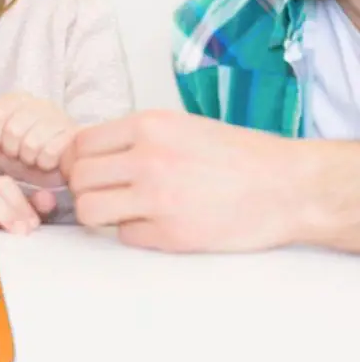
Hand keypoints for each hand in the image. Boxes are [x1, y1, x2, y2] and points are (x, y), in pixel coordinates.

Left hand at [0, 94, 75, 187]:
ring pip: (31, 143)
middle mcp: (39, 103)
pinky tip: (47, 162)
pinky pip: (49, 153)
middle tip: (19, 154)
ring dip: (28, 159)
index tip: (0, 145)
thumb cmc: (21, 152)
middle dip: (12, 151)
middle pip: (12, 130)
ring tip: (33, 158)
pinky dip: (44, 163)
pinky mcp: (72, 135)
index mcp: (17, 99)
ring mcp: (58, 117)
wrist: (54, 169)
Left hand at [61, 109, 312, 252]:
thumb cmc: (236, 155)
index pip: (79, 143)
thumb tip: (89, 155)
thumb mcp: (180, 126)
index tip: (83, 170)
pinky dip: (134, 232)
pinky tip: (156, 223)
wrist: (287, 186)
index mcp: (149, 125)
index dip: (74, 160)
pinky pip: (124, 236)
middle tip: (100, 192)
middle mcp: (148, 158)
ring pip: (89, 209)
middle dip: (82, 187)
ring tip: (120, 210)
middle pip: (78, 177)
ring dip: (98, 213)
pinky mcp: (171, 234)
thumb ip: (135, 138)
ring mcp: (158, 198)